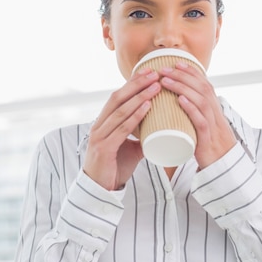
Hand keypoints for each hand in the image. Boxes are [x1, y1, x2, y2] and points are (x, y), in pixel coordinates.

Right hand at [83, 69, 160, 189]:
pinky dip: (136, 116)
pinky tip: (147, 107)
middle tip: (154, 73)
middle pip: (117, 98)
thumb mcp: (130, 148)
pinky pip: (121, 128)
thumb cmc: (114, 167)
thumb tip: (162, 129)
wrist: (100, 190)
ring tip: (156, 86)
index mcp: (103, 122)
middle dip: (136, 84)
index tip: (148, 72)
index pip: (117, 97)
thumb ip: (142, 137)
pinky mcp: (103, 148)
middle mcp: (99, 125)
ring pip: (120, 110)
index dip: (132, 83)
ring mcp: (99, 136)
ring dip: (140, 96)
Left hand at [160, 62, 236, 168]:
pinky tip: (180, 100)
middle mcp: (215, 114)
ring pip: (200, 100)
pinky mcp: (207, 140)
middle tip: (165, 69)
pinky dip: (191, 109)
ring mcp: (213, 126)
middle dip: (183, 76)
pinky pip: (201, 121)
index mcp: (214, 110)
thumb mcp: (204, 126)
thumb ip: (196, 114)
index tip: (177, 63)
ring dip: (182, 87)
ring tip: (166, 80)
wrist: (224, 168)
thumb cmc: (211, 147)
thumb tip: (180, 103)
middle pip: (201, 88)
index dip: (192, 72)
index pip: (205, 84)